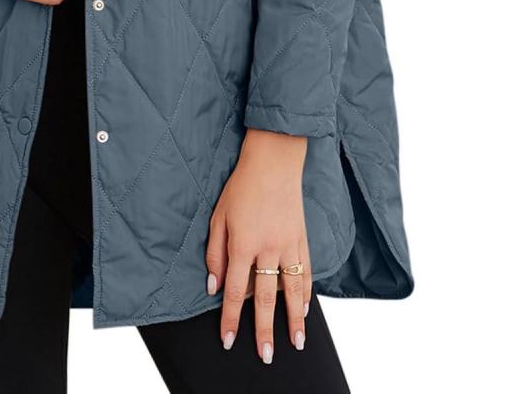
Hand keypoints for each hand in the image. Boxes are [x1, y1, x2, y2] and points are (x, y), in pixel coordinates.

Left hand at [205, 128, 311, 363]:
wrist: (273, 162)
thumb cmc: (242, 187)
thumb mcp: (218, 216)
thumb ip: (215, 253)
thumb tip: (213, 286)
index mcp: (243, 244)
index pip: (234, 291)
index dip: (230, 318)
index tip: (228, 339)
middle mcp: (268, 249)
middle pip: (266, 298)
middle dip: (264, 330)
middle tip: (265, 356)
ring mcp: (289, 245)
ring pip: (292, 290)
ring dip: (294, 320)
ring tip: (296, 343)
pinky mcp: (302, 238)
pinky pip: (306, 272)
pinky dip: (306, 293)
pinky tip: (305, 309)